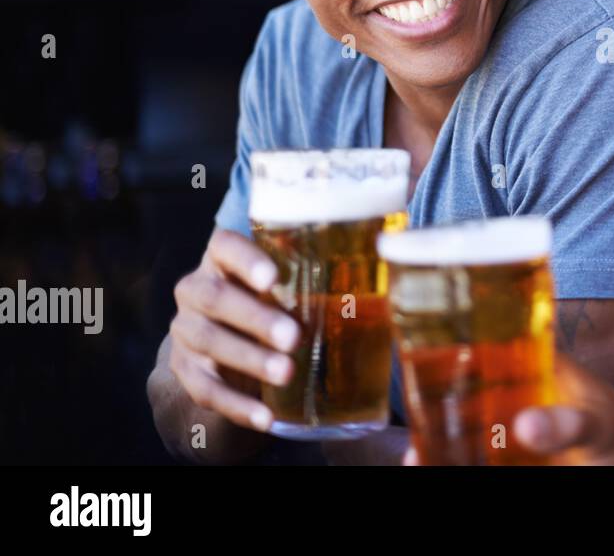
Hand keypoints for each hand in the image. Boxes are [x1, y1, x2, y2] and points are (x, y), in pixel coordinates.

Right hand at [165, 229, 299, 431]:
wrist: (226, 342)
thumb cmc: (272, 301)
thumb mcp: (286, 285)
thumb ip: (315, 279)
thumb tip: (378, 274)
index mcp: (222, 260)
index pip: (225, 246)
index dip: (246, 260)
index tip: (273, 278)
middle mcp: (195, 290)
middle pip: (216, 298)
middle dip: (255, 318)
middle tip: (293, 336)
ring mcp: (186, 330)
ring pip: (210, 342)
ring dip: (250, 360)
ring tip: (287, 373)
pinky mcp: (185, 370)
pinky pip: (205, 389)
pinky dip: (236, 405)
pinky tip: (265, 417)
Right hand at [398, 354, 613, 465]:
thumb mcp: (603, 428)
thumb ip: (572, 422)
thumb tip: (527, 425)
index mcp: (537, 361)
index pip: (481, 342)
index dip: (442, 355)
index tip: (413, 372)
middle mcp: (522, 386)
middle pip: (464, 389)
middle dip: (433, 413)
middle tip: (412, 446)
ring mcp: (521, 420)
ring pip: (470, 424)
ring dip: (443, 442)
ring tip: (418, 461)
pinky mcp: (524, 450)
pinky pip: (486, 452)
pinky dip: (462, 459)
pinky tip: (442, 466)